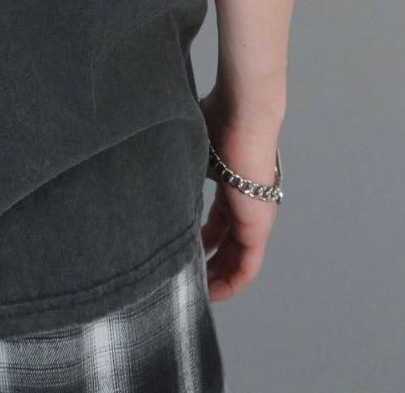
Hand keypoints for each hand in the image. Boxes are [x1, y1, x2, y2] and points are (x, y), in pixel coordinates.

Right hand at [198, 85, 281, 301]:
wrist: (242, 113)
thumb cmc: (216, 120)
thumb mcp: (190, 150)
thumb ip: (178, 167)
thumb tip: (146, 171)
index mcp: (230, 185)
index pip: (217, 222)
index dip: (201, 240)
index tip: (181, 252)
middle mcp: (245, 204)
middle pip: (228, 244)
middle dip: (207, 264)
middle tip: (185, 279)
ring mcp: (254, 216)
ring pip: (238, 259)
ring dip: (219, 277)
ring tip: (196, 291)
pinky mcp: (258, 226)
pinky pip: (247, 266)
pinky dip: (232, 281)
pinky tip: (213, 291)